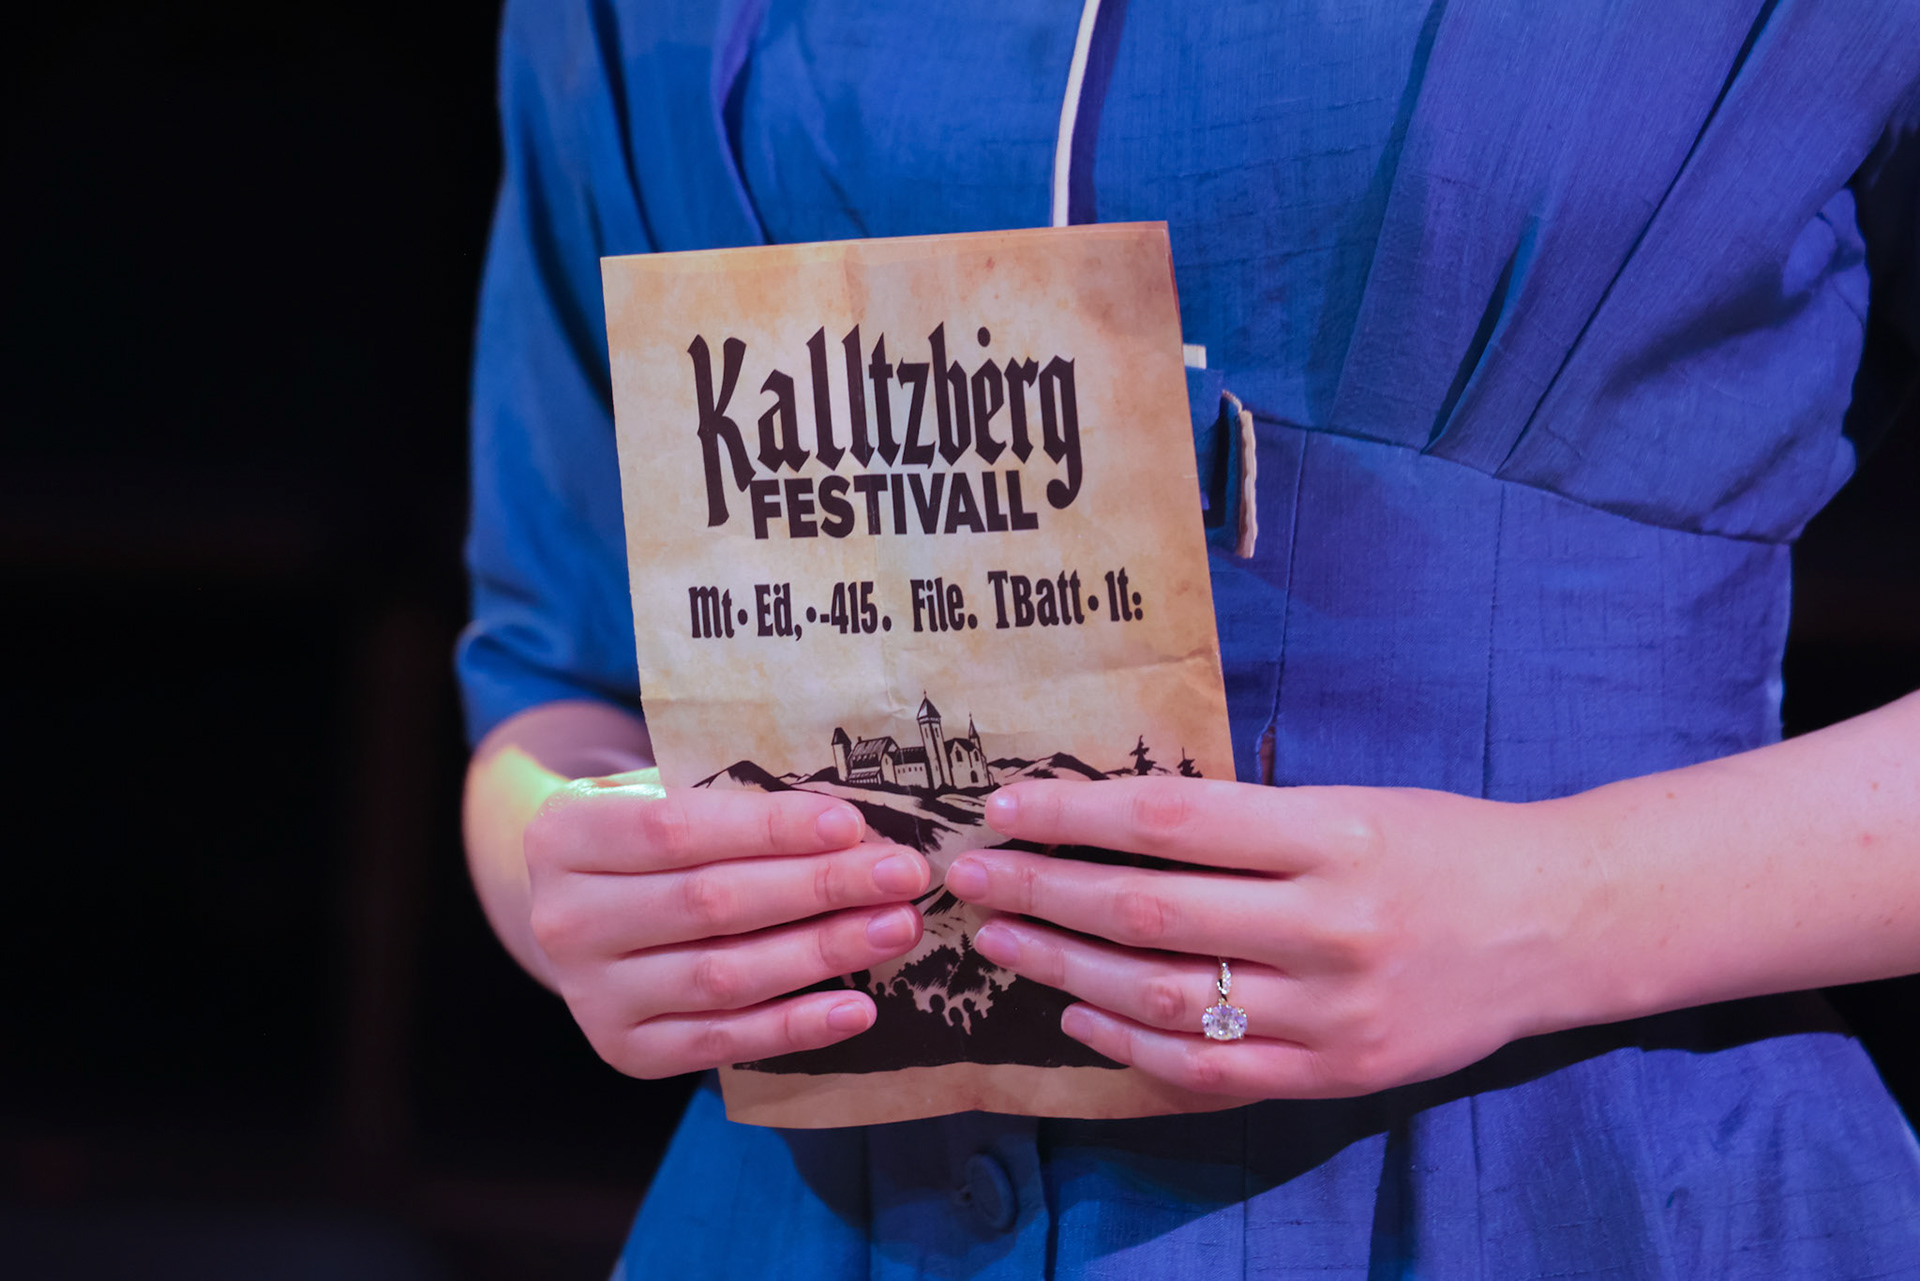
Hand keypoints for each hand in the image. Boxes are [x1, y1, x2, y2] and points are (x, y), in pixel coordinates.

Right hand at [525, 771, 930, 1077]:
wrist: (581, 908)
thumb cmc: (644, 835)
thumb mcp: (659, 794)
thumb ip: (728, 802)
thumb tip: (849, 822)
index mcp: (566, 836)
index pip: (677, 829)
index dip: (769, 829)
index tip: (851, 824)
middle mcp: (565, 919)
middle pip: (711, 903)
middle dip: (819, 887)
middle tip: (900, 875)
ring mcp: (592, 993)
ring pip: (723, 976)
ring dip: (822, 953)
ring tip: (896, 928)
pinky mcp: (625, 1050)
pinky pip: (721, 1041)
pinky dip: (795, 1027)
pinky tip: (857, 1006)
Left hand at [946, 777, 1594, 1098]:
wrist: (1558, 926)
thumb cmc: (1441, 845)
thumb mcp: (1349, 804)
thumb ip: (1245, 824)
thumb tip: (1108, 826)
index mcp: (1332, 835)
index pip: (1171, 819)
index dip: (1075, 814)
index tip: (1005, 806)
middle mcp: (1330, 925)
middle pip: (1151, 910)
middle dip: (1044, 891)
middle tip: (973, 874)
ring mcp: (1334, 1013)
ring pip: (1167, 997)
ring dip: (1067, 968)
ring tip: (1001, 940)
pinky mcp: (1338, 1074)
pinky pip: (1212, 1071)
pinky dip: (1133, 1046)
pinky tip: (1078, 1014)